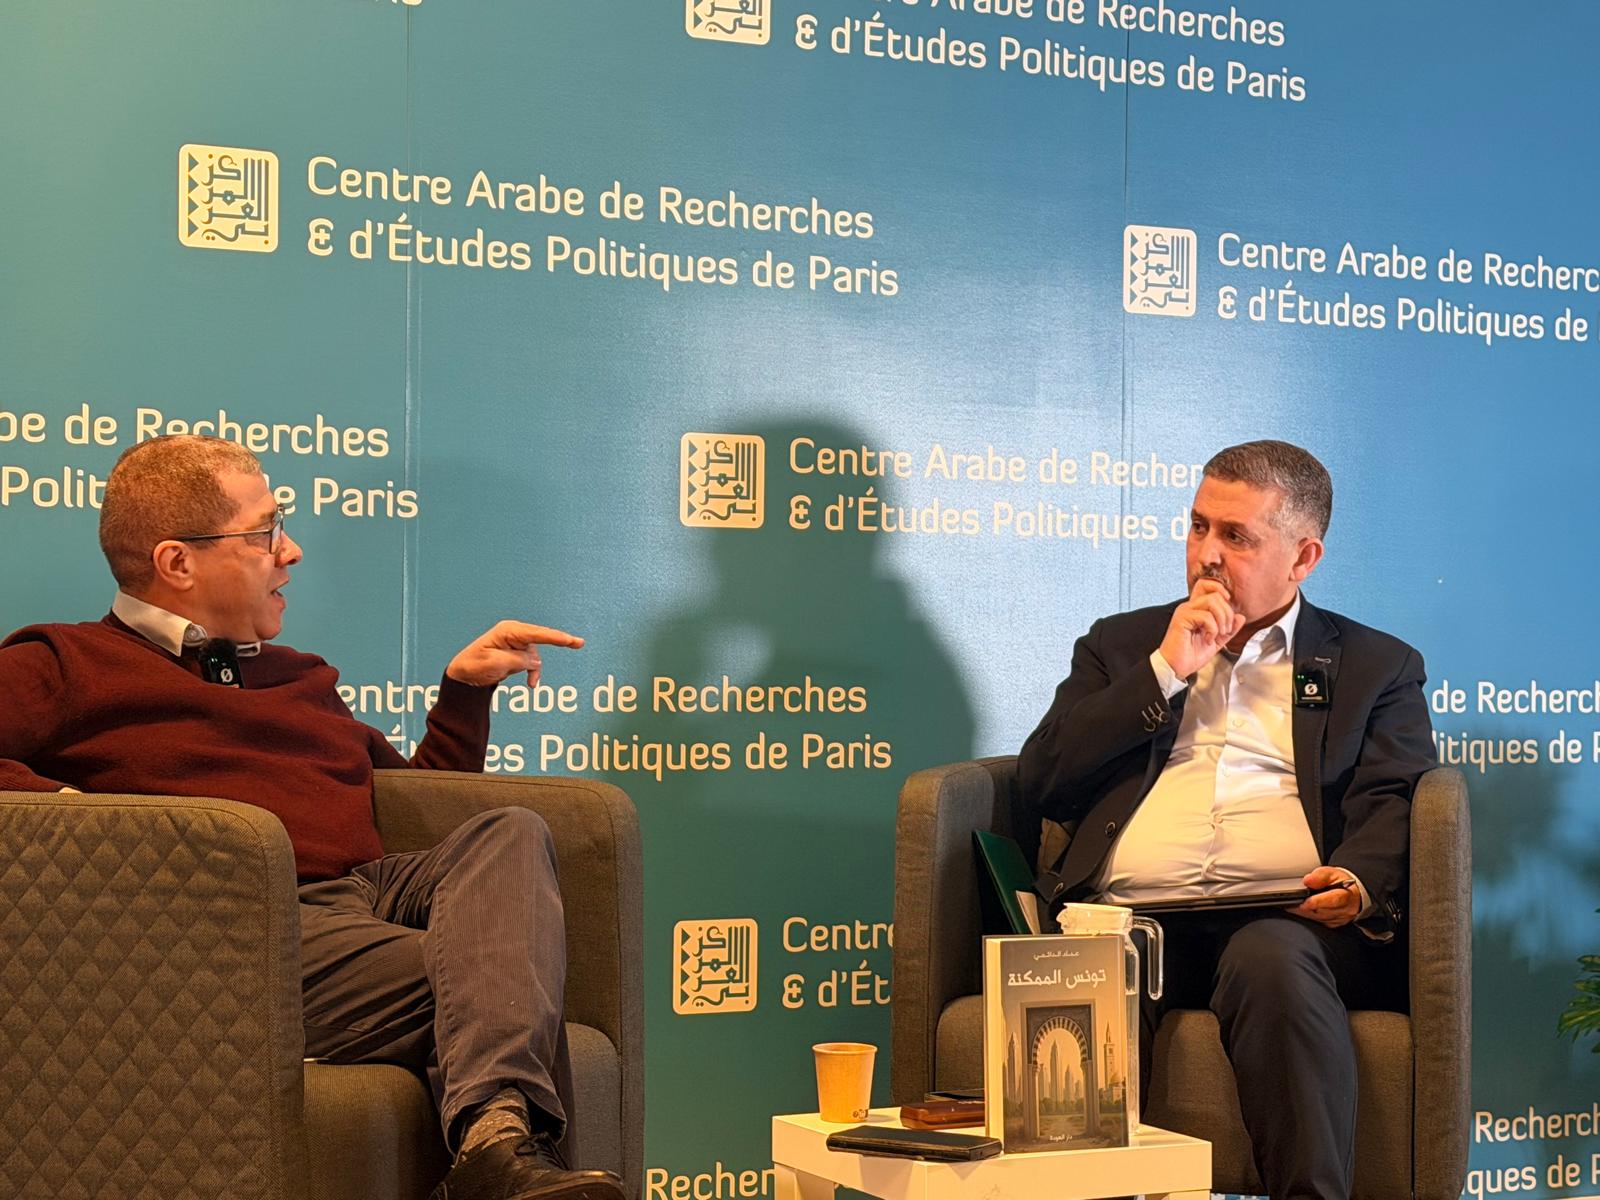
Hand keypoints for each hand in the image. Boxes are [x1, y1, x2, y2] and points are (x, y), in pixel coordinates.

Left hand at [446, 620, 583, 687]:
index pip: (536, 633)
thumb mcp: (495, 664)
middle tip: (580, 643)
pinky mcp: (516, 653)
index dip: (555, 637)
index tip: (571, 640)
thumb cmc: (473, 666)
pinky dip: (533, 672)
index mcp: (507, 631)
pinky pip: (531, 662)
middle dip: (558, 641)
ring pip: (536, 654)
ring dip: (534, 669)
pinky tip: (531, 684)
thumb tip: (536, 661)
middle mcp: (513, 633)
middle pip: (541, 637)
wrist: (463, 676)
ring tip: (530, 683)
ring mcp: (515, 643)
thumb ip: (518, 661)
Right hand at [1158, 579, 1243, 678]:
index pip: (1206, 585)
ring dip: (1222, 618)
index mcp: (1196, 609)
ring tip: (1218, 634)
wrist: (1176, 668)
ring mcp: (1185, 612)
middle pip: (1215, 593)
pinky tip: (1208, 639)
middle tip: (1226, 629)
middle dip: (1227, 612)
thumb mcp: (1217, 641)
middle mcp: (1189, 607)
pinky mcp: (1181, 619)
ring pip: (1212, 600)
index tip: (1229, 606)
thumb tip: (1240, 617)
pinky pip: (1205, 616)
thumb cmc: (1190, 655)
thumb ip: (1229, 629)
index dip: (1221, 590)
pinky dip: (1212, 629)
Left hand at [1288, 865, 1362, 926]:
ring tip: (1295, 902)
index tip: (1304, 901)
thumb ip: (1320, 875)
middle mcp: (1345, 910)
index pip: (1333, 900)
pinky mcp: (1333, 924)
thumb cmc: (1341, 883)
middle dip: (1305, 906)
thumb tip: (1308, 880)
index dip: (1317, 902)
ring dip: (1305, 911)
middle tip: (1292, 900)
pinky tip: (1304, 908)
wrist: (1351, 894)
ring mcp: (1339, 919)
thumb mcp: (1332, 873)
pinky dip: (1308, 915)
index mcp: (1346, 895)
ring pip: (1317, 918)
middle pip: (1322, 912)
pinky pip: (1317, 922)